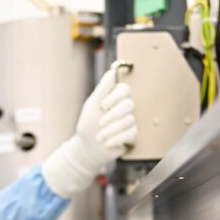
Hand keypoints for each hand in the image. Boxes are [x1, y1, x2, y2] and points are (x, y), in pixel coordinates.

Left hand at [42, 68, 137, 196]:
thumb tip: (112, 71)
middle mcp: (124, 108)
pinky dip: (116, 138)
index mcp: (115, 98)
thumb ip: (102, 88)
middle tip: (99, 123)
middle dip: (112, 115)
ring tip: (99, 137)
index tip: (102, 106)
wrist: (87, 149)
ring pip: (129, 120)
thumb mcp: (92, 105)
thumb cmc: (88, 126)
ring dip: (111, 130)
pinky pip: (131, 133)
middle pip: (129, 104)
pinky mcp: (133, 135)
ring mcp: (130, 121)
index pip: (125, 89)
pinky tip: (106, 143)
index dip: (115, 97)